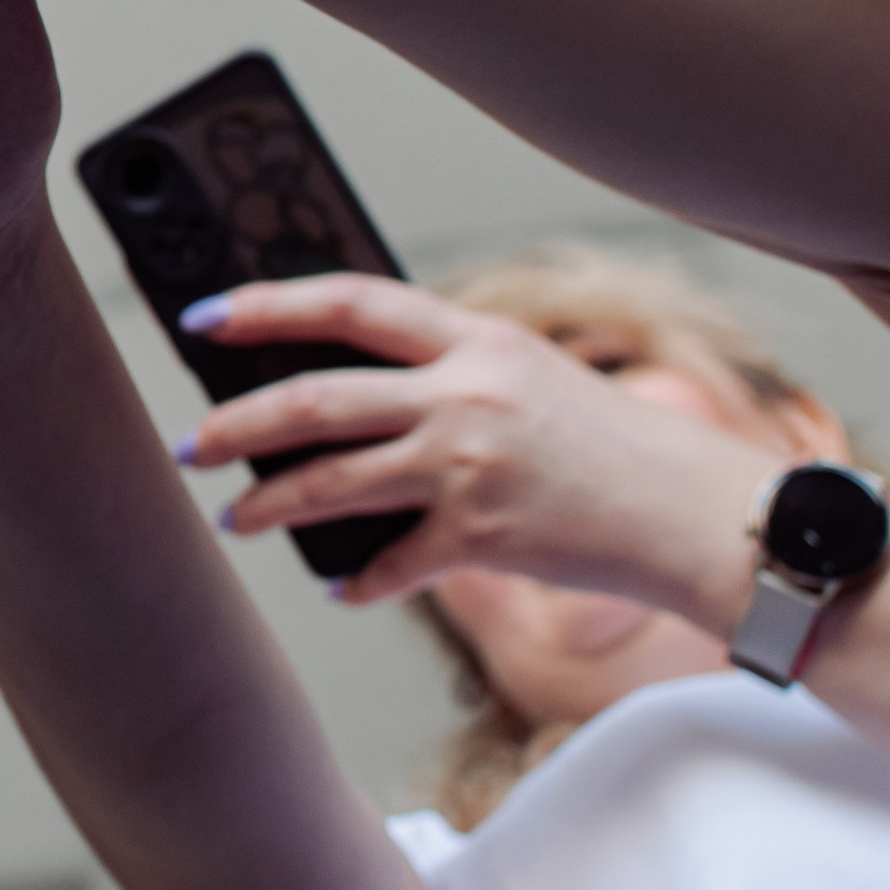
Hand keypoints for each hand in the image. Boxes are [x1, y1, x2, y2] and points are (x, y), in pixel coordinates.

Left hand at [172, 274, 767, 616]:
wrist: (694, 513)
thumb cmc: (615, 447)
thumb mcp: (530, 378)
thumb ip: (449, 375)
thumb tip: (350, 397)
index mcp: (475, 339)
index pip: (348, 302)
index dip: (265, 305)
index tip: (205, 317)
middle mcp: (463, 393)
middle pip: (313, 399)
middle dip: (235, 424)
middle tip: (195, 443)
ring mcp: (467, 464)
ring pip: (329, 481)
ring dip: (268, 505)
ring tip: (235, 519)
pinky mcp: (480, 535)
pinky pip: (388, 564)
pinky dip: (356, 581)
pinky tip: (340, 586)